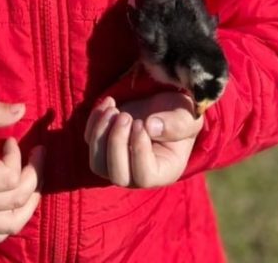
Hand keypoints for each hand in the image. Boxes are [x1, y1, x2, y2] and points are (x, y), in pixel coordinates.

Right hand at [0, 102, 44, 242]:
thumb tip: (22, 108)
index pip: (10, 176)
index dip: (16, 155)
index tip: (8, 141)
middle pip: (17, 197)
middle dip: (35, 171)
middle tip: (37, 151)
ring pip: (15, 221)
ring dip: (32, 199)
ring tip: (36, 176)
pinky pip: (1, 233)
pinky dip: (17, 218)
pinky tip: (22, 198)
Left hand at [84, 92, 202, 187]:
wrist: (163, 101)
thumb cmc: (179, 112)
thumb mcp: (187, 116)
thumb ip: (177, 124)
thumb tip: (150, 127)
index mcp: (163, 171)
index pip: (144, 176)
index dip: (138, 150)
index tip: (141, 123)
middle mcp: (138, 173)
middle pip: (117, 176)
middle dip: (117, 143)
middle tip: (125, 116)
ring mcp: (118, 161)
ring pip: (98, 164)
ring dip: (101, 134)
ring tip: (114, 110)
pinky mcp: (104, 145)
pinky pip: (90, 141)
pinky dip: (94, 121)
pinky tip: (109, 102)